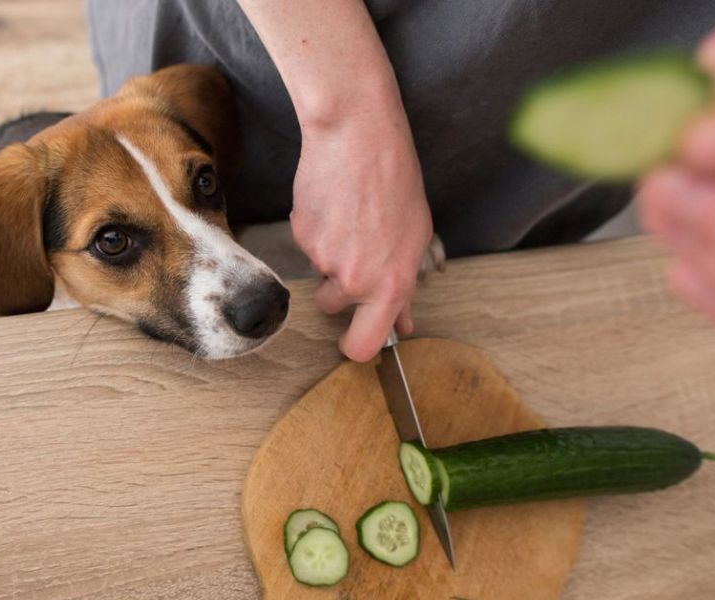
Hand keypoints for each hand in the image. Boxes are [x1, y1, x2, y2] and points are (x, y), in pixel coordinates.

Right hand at [292, 109, 434, 361]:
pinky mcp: (300, 235)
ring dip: (328, 253)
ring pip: (319, 270)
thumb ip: (404, 287)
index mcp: (390, 284)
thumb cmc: (396, 182)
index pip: (363, 345)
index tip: (353, 338)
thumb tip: (403, 323)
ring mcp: (323, 258)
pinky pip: (306, 243)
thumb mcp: (415, 238)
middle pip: (331, 307)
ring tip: (349, 217)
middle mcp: (354, 279)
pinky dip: (317, 228)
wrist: (358, 137)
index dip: (355, 346)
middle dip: (336, 289)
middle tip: (354, 251)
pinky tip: (333, 202)